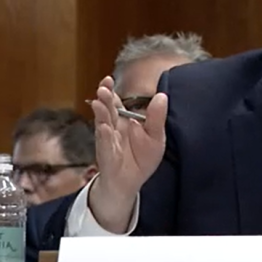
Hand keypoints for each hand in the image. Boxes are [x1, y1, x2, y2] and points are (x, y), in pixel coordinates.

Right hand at [89, 76, 167, 232]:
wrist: (131, 183)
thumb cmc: (142, 158)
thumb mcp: (156, 137)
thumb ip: (156, 118)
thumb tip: (162, 95)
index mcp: (123, 121)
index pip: (115, 102)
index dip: (110, 90)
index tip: (108, 78)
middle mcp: (112, 128)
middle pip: (106, 110)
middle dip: (104, 98)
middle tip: (103, 87)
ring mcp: (108, 142)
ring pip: (103, 124)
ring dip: (101, 113)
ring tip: (99, 102)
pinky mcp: (107, 156)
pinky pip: (105, 145)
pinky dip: (105, 137)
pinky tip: (105, 128)